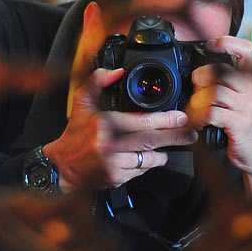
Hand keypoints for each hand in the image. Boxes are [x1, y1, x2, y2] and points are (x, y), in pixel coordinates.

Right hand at [43, 68, 197, 193]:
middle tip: (190, 134)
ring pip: (149, 159)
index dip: (165, 120)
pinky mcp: (116, 179)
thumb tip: (117, 72)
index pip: (141, 122)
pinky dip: (146, 164)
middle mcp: (111, 146)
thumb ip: (97, 82)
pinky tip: (143, 157)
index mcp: (105, 125)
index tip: (180, 118)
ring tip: (167, 146)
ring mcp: (114, 165)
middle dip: (175, 137)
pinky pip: (140, 171)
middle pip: (152, 141)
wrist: (61, 166)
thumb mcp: (82, 103)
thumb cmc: (74, 134)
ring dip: (161, 153)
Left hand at [188, 37, 251, 200]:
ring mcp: (247, 106)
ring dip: (196, 102)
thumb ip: (226, 86)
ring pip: (212, 92)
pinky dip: (198, 118)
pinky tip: (198, 124)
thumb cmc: (244, 129)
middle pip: (219, 71)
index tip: (211, 45)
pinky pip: (211, 112)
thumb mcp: (239, 103)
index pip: (247, 50)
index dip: (228, 42)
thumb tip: (198, 74)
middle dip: (200, 80)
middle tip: (197, 95)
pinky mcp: (239, 123)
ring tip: (195, 112)